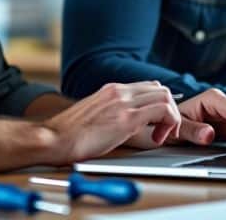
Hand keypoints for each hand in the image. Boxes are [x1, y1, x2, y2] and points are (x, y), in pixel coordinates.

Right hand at [42, 81, 179, 162]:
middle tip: (163, 131)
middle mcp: (119, 91)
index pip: (148, 87)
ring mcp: (123, 102)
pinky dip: (168, 124)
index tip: (156, 124)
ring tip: (162, 136)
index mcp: (111, 90)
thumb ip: (110, 112)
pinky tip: (158, 139)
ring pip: (165, 97)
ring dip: (171, 117)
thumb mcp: (94, 115)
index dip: (158, 105)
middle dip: (169, 110)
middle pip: (160, 89)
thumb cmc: (70, 134)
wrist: (54, 138)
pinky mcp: (127, 118)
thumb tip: (124, 123)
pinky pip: (162, 111)